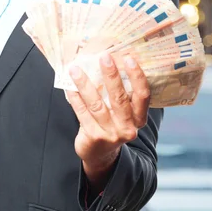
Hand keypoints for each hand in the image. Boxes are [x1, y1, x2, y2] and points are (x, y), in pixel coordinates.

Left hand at [66, 53, 149, 183]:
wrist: (100, 153)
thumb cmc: (111, 123)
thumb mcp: (121, 111)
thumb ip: (119, 92)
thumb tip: (107, 61)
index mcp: (138, 118)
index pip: (142, 95)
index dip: (137, 76)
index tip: (128, 58)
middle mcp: (128, 127)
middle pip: (119, 98)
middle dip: (111, 75)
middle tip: (104, 56)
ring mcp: (111, 134)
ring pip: (97, 104)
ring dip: (85, 84)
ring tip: (75, 69)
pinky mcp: (94, 137)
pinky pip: (82, 113)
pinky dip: (75, 97)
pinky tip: (69, 86)